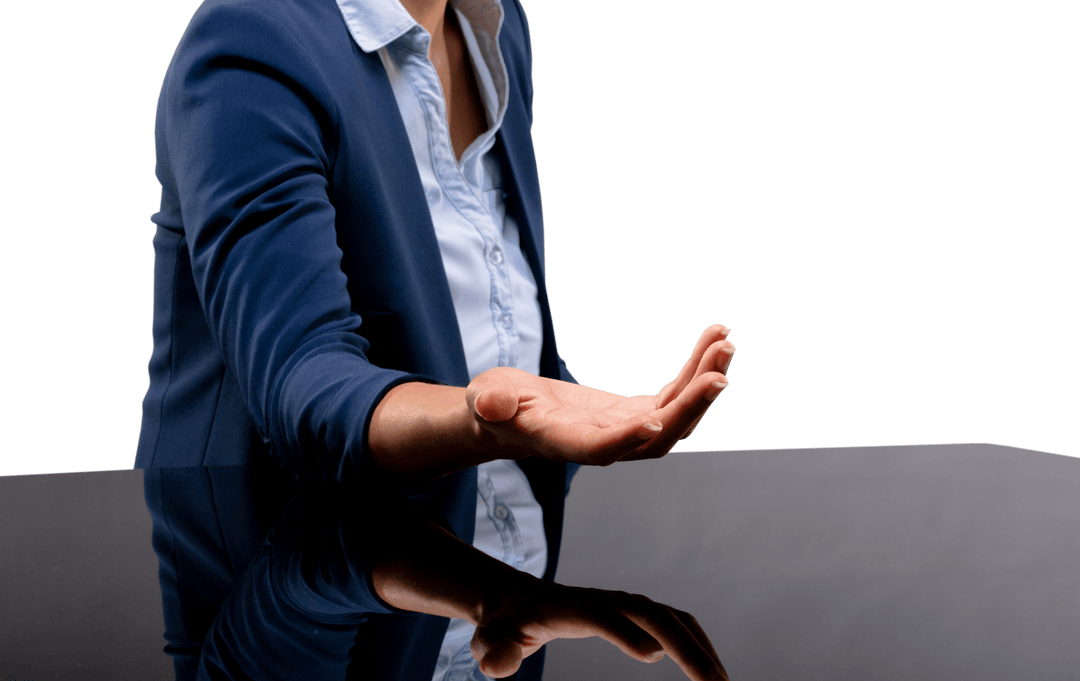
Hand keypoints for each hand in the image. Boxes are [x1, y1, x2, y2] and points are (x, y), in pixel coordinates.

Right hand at [464, 324, 735, 465]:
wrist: (510, 415)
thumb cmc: (492, 407)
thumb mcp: (484, 400)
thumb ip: (490, 404)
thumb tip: (489, 402)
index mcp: (565, 442)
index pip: (600, 449)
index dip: (628, 438)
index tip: (657, 420)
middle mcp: (604, 442)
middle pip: (656, 436)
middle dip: (689, 406)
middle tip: (719, 370)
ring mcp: (624, 429)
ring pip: (675, 415)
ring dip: (703, 382)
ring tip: (725, 343)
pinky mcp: (634, 412)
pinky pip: (673, 394)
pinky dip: (695, 370)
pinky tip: (713, 342)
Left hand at [471, 576, 728, 680]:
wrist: (515, 600)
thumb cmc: (503, 626)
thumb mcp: (489, 641)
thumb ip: (493, 653)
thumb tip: (495, 667)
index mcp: (568, 608)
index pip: (602, 615)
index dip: (624, 632)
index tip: (651, 657)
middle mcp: (603, 600)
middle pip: (652, 615)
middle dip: (685, 646)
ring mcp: (622, 604)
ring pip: (671, 618)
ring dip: (699, 646)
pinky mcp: (634, 612)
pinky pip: (674, 622)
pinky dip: (696, 641)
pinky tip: (709, 669)